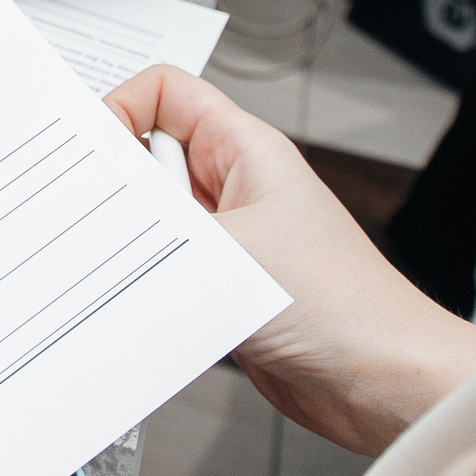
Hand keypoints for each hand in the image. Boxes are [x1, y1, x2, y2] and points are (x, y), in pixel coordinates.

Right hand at [103, 67, 475, 454]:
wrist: (384, 383)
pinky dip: (145, 284)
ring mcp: (229, 237)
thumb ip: (150, 219)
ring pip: (152, 220)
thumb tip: (91, 203)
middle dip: (118, 186)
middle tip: (96, 218)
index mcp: (244, 149)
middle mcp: (234, 186)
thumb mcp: (227, 247)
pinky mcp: (223, 286)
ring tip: (131, 267)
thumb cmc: (342, 308)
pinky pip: (163, 267)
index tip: (91, 154)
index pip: (163, 92)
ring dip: (133, 245)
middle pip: (148, 157)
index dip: (119, 109)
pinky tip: (144, 303)